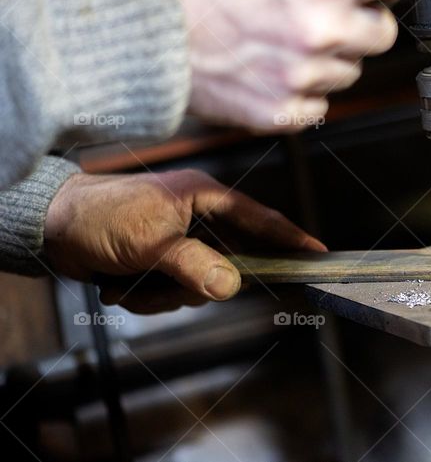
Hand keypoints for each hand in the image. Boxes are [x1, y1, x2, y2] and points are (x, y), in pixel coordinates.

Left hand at [44, 169, 324, 312]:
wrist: (51, 227)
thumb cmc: (101, 217)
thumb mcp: (151, 243)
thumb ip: (195, 265)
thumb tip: (232, 286)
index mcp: (203, 196)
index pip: (259, 217)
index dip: (289, 237)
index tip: (318, 253)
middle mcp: (197, 216)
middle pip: (227, 263)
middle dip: (193, 283)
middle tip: (161, 284)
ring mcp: (181, 239)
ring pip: (200, 283)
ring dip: (165, 294)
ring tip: (130, 283)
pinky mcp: (163, 260)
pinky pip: (177, 292)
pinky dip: (151, 297)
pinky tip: (124, 286)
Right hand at [169, 0, 430, 131]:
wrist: (142, 35)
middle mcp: (318, 29)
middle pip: (385, 32)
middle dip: (363, 21)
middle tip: (324, 13)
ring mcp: (303, 75)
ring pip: (353, 71)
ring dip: (332, 58)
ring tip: (284, 41)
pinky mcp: (283, 112)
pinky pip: (323, 104)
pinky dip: (306, 90)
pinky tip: (274, 69)